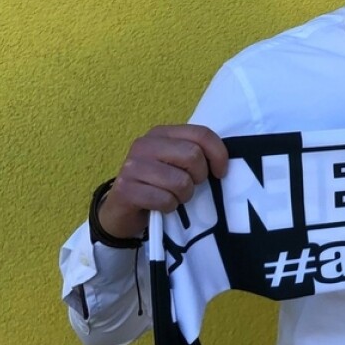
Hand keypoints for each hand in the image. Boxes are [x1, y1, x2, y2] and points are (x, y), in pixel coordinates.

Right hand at [97, 125, 228, 239]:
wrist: (122, 211)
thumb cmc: (157, 185)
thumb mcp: (176, 164)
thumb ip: (195, 154)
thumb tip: (222, 162)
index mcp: (161, 133)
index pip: (201, 134)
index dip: (218, 154)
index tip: (220, 172)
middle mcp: (144, 144)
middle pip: (192, 155)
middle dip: (198, 177)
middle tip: (189, 186)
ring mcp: (132, 166)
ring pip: (180, 181)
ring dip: (183, 196)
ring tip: (173, 196)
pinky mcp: (125, 189)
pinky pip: (164, 199)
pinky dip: (168, 207)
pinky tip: (160, 205)